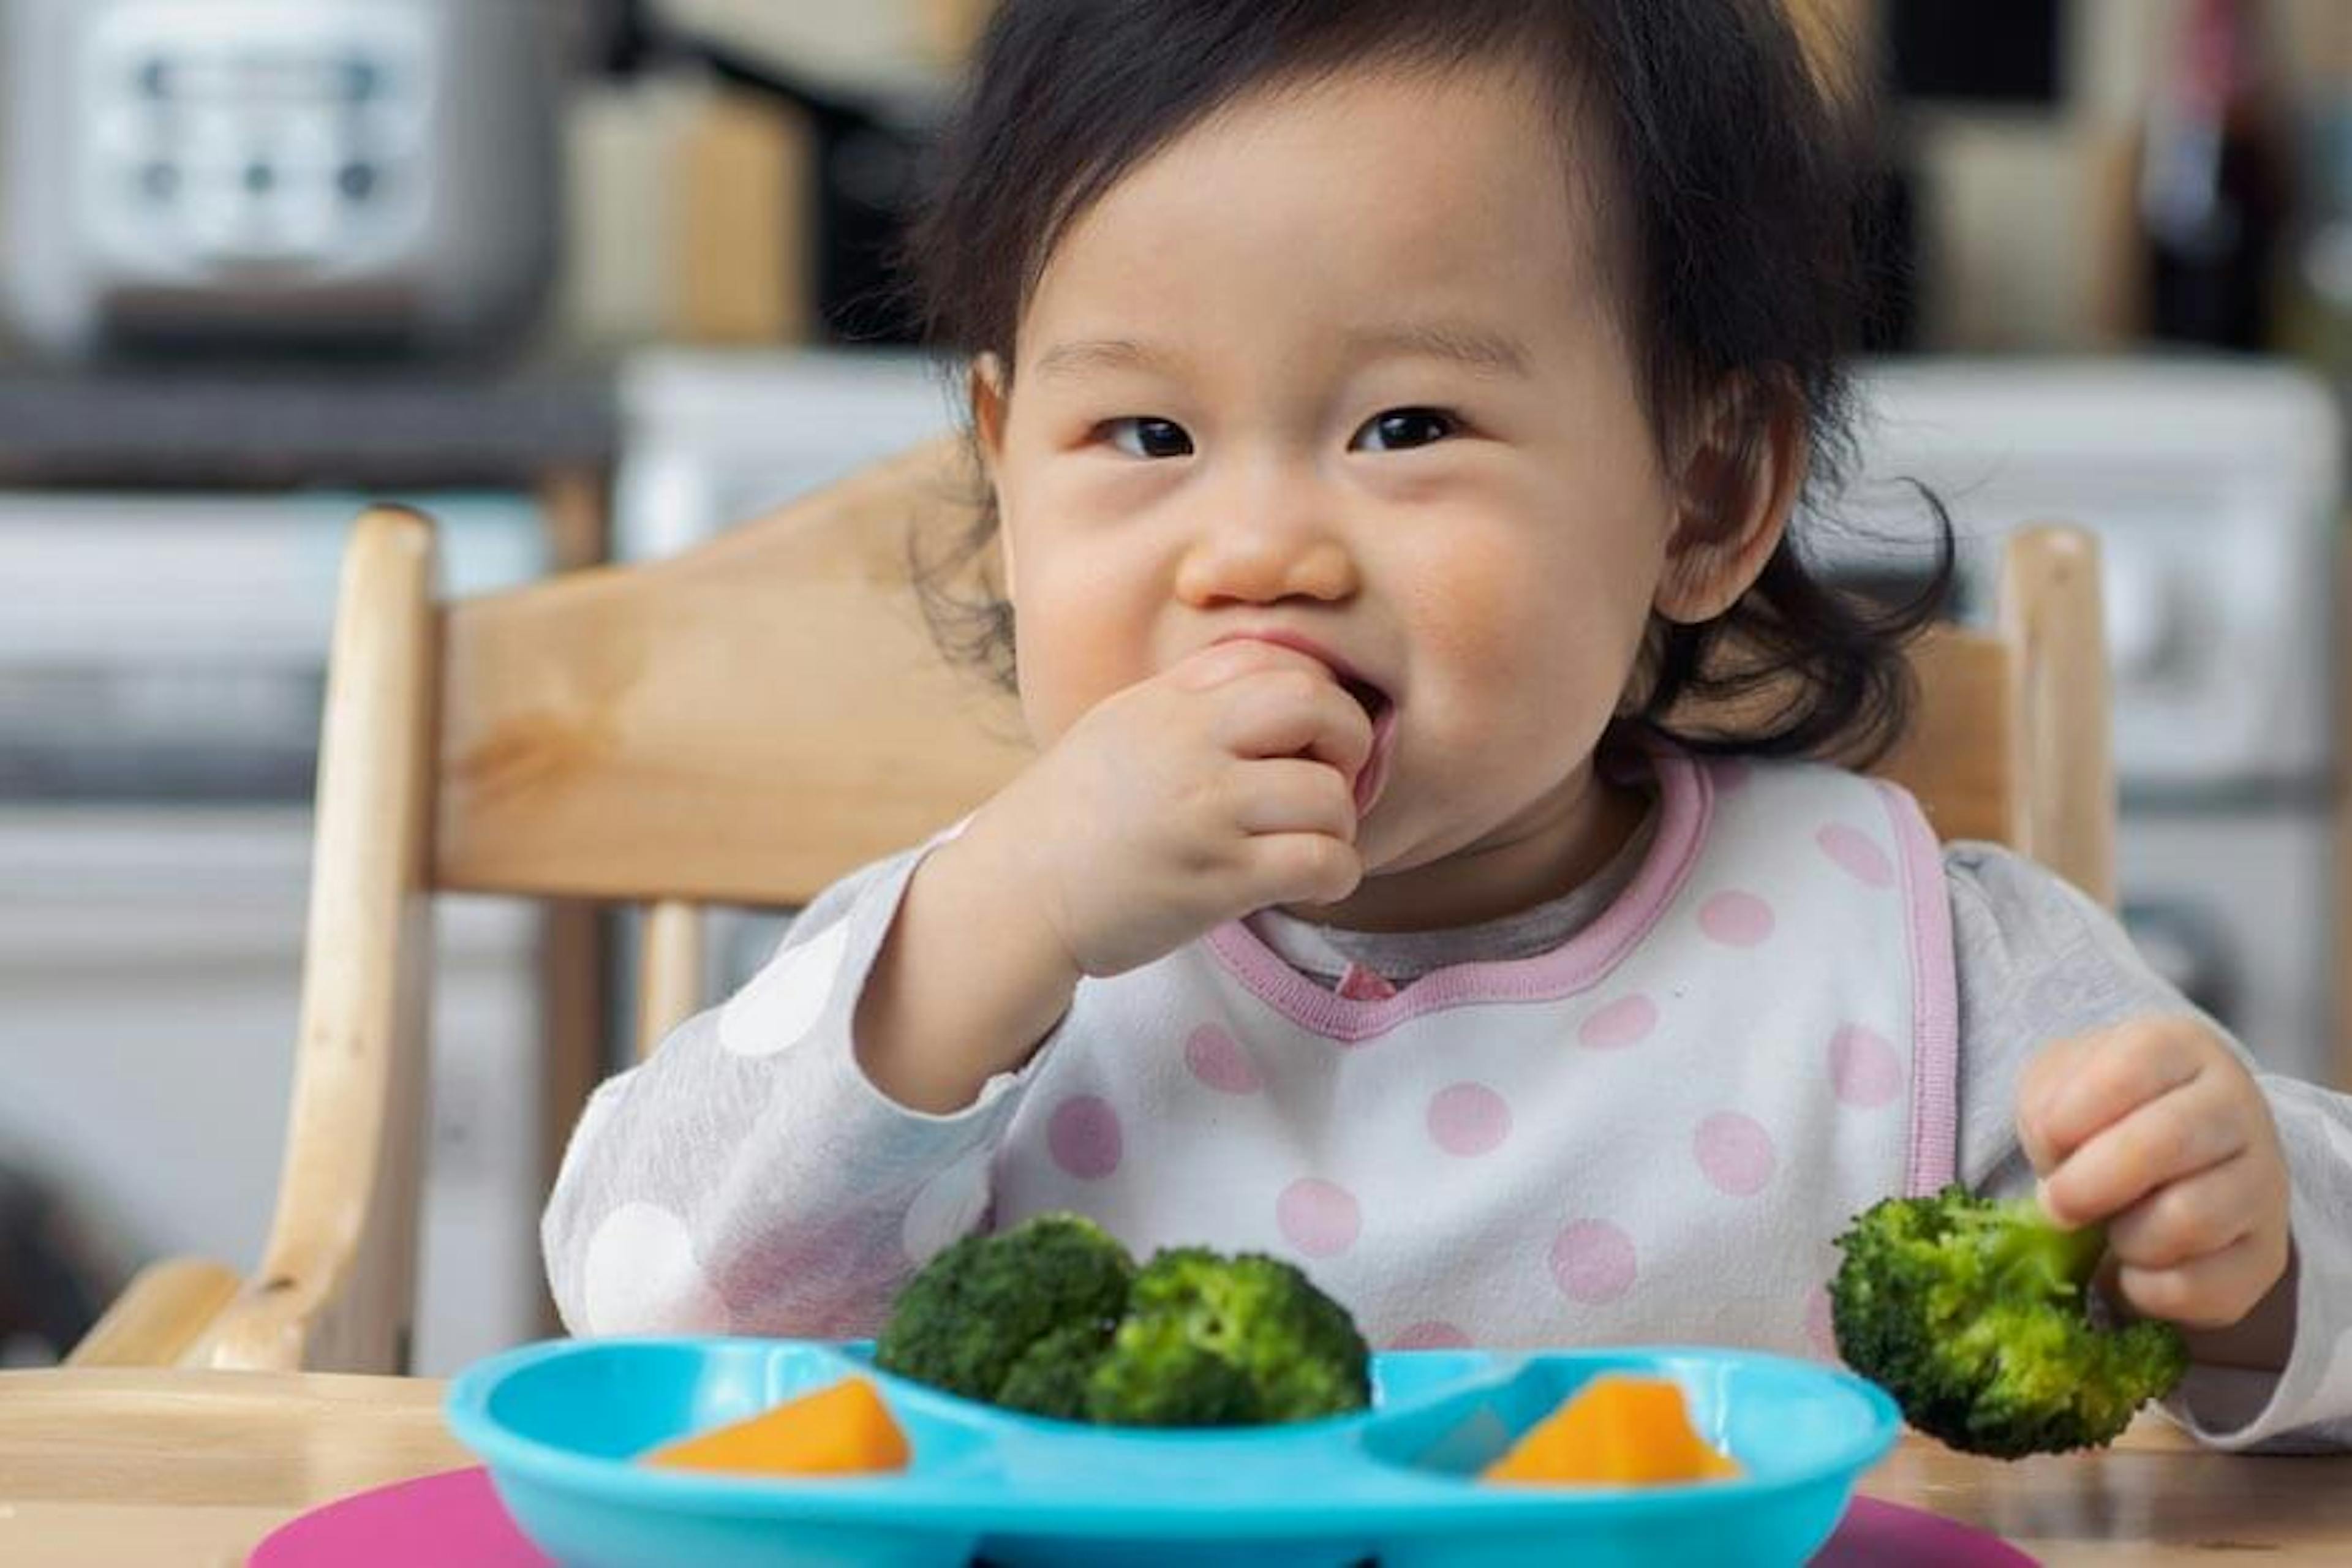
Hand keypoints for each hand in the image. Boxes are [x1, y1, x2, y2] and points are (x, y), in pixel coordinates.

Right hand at [963, 637, 1372, 978]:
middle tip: (1334, 777)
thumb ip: (1190, 700)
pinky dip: (1337, 873)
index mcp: (1168, 701)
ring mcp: (1205, 813)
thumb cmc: (1070, 816)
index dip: (1316, 694)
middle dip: (1350, 741)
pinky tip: (1314, 880)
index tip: (1309, 735)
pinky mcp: (1218, 881)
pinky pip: (1322, 862)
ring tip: (1311, 841)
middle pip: (1317, 705)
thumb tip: (1272, 685)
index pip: (1277, 660)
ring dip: (1340, 824)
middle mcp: (1189, 745)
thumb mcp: (1120, 726)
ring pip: (1330, 795)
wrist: (1015, 893)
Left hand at [2015, 1016, 2290, 1329]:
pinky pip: (2201, 1288)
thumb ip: (2046, 1107)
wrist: (2162, 1159)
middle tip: (2056, 1204)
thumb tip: (2060, 1169)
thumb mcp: (2058, 1085)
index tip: (2047, 1140)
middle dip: (2088, 1184)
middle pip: (2164, 1143)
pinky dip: (2147, 1288)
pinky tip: (2133, 1266)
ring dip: (2125, 1237)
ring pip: (2189, 1220)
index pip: (2130, 1067)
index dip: (2072, 1113)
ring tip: (2111, 1228)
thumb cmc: (2100, 1113)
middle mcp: (2237, 1108)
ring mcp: (2263, 1182)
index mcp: (2182, 1049)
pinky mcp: (2266, 1256)